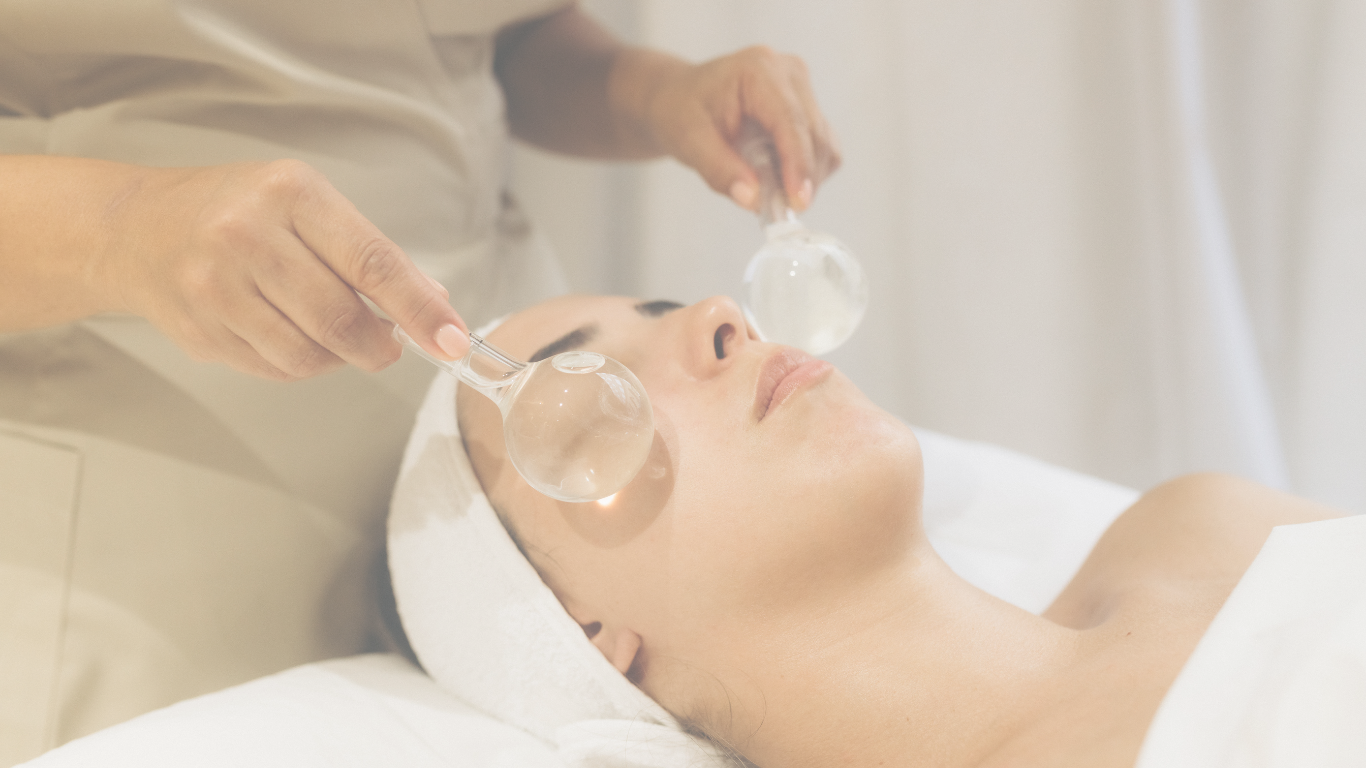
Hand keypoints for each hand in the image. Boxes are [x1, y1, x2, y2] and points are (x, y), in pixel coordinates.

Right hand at [98, 160, 468, 380]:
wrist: (136, 227)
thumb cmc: (236, 210)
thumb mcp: (307, 205)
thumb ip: (372, 254)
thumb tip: (437, 304)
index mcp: (290, 194)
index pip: (373, 262)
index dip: (421, 310)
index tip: (454, 340)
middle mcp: (248, 236)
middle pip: (341, 319)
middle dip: (380, 346)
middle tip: (388, 346)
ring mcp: (217, 286)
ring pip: (309, 354)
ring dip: (339, 358)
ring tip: (335, 336)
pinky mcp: (199, 328)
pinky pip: (275, 369)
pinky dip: (302, 365)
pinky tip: (292, 335)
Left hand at [622, 45, 841, 211]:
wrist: (678, 98)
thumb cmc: (679, 110)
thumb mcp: (688, 141)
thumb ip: (720, 170)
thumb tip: (753, 199)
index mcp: (759, 70)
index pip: (791, 121)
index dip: (799, 164)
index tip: (799, 201)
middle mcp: (789, 72)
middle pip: (815, 134)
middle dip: (803, 178)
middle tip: (778, 211)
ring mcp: (802, 89)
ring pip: (825, 144)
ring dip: (806, 178)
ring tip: (770, 193)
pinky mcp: (807, 108)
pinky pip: (822, 148)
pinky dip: (806, 173)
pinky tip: (778, 180)